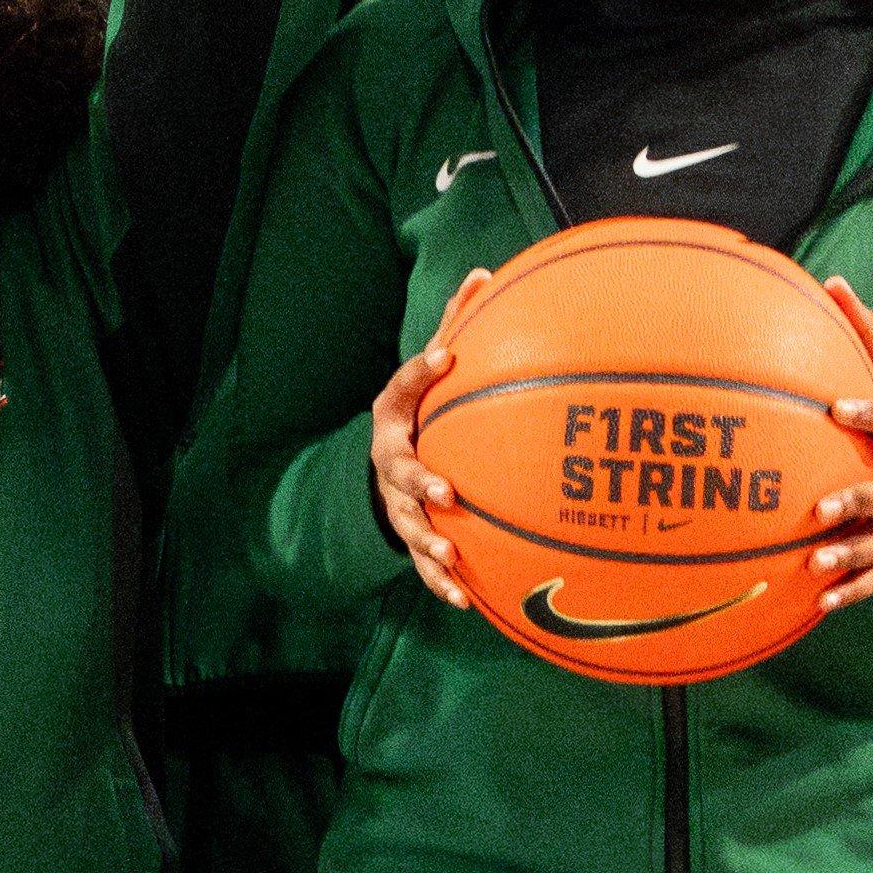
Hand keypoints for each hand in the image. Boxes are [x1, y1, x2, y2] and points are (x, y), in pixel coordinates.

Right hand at [368, 273, 486, 609]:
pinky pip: (422, 564)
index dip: (420, 372)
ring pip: (406, 524)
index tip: (446, 357)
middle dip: (420, 481)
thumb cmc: (423, 406)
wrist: (385, 457)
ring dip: (427, 541)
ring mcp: (395, 501)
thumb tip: (486, 272)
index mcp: (394, 414)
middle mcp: (389, 459)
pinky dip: (440, 582)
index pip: (402, 388)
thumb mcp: (430, 368)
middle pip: (398, 471)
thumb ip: (453, 324)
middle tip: (445, 489)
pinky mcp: (409, 535)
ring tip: (451, 554)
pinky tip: (464, 600)